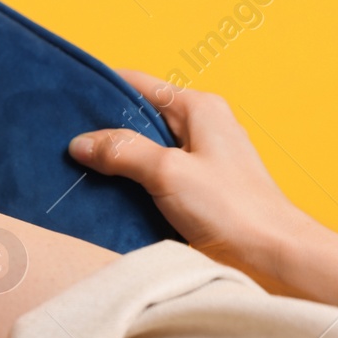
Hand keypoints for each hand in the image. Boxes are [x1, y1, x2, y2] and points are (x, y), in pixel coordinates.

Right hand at [67, 70, 317, 284]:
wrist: (273, 254)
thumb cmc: (232, 209)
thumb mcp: (168, 172)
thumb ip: (122, 151)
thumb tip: (81, 142)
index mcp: (198, 107)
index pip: (137, 83)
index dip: (100, 89)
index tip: (65, 99)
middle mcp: (201, 124)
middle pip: (138, 114)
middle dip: (103, 127)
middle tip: (64, 139)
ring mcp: (201, 155)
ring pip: (145, 144)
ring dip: (116, 156)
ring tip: (79, 165)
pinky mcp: (198, 184)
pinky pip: (155, 170)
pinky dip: (132, 177)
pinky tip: (108, 190)